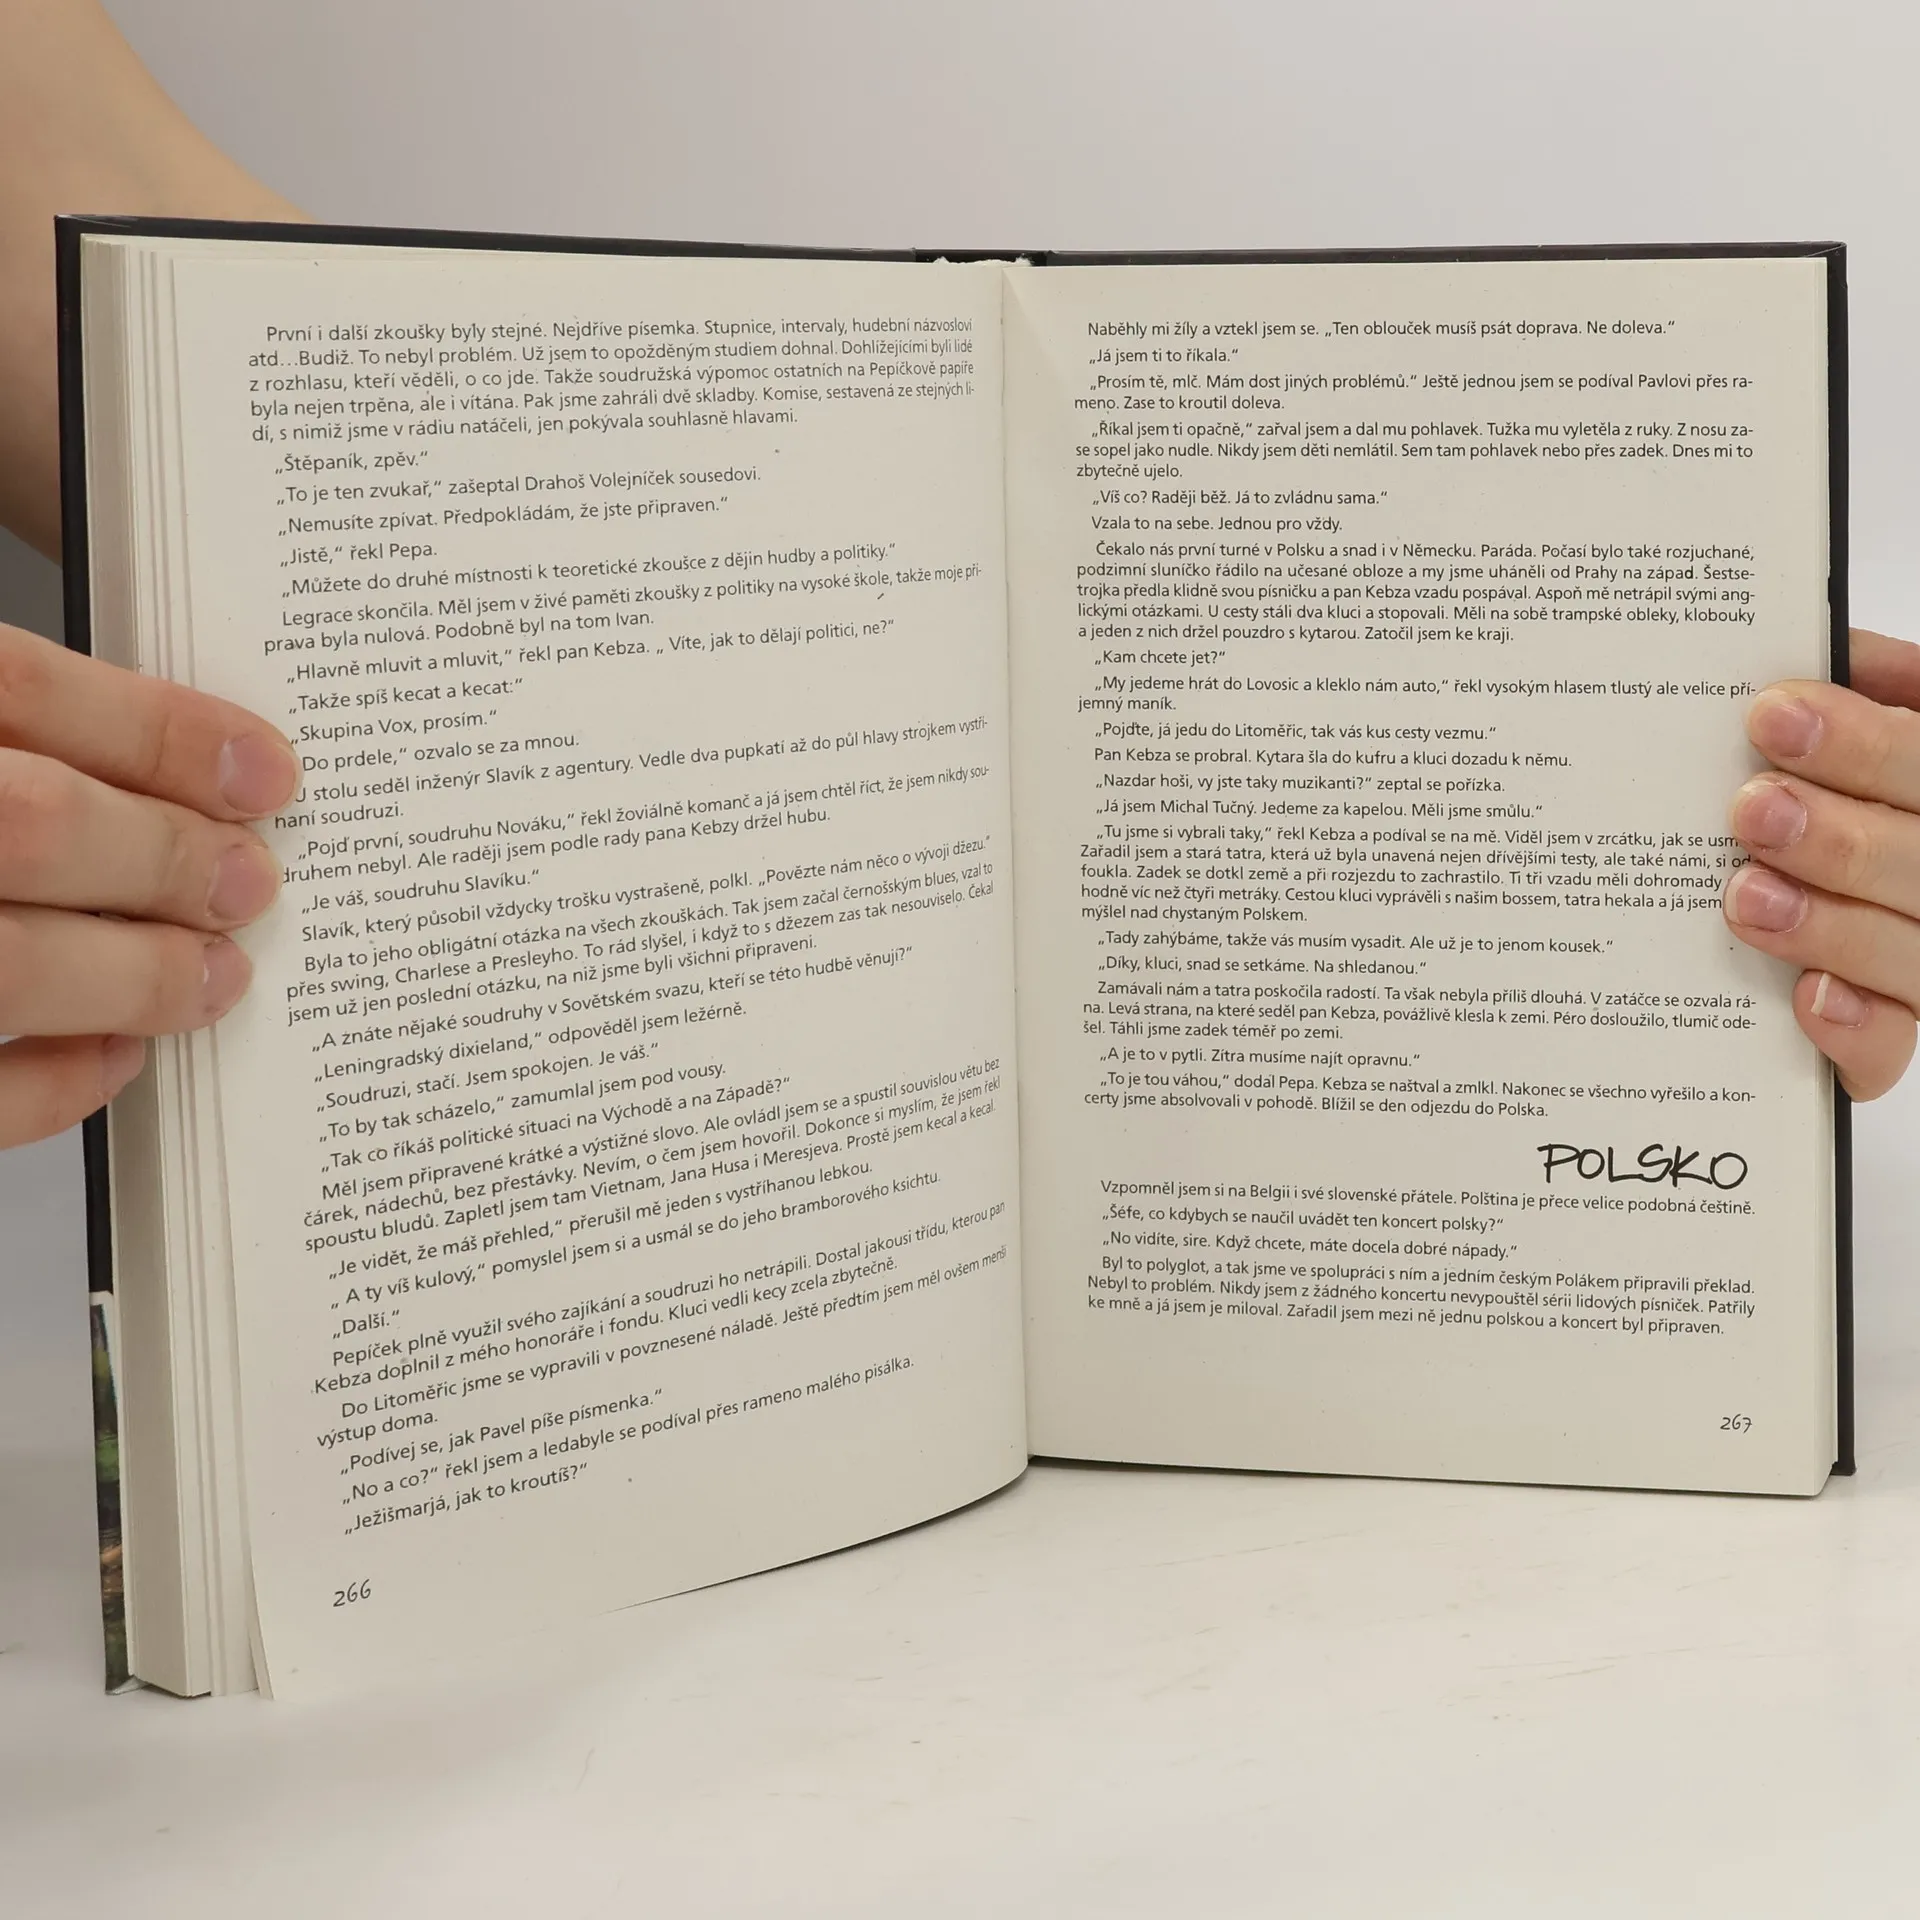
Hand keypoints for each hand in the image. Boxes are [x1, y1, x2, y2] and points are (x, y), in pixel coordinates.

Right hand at [0, 622, 298, 1147]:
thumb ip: (21, 736)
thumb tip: (189, 771)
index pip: (14, 689)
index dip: (159, 729)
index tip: (268, 770)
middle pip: (32, 824)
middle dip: (170, 855)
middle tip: (255, 882)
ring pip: (15, 965)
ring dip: (139, 975)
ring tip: (217, 977)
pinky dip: (55, 1083)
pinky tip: (117, 1056)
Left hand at [1724, 627, 1919, 1099]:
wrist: (1822, 867)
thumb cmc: (1849, 797)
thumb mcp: (1872, 727)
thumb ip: (1865, 689)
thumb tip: (1818, 648)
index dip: (1866, 743)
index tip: (1770, 712)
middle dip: (1841, 834)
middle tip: (1750, 810)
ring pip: (1913, 953)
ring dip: (1832, 924)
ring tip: (1746, 896)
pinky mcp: (1895, 1035)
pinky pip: (1892, 1051)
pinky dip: (1856, 1030)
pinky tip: (1810, 997)